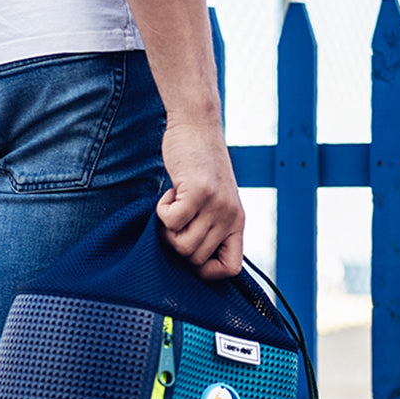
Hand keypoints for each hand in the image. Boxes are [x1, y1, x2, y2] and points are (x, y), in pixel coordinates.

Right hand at [156, 120, 244, 278]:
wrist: (197, 127)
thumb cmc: (200, 166)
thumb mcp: (216, 200)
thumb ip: (210, 225)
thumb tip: (187, 259)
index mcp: (237, 222)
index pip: (230, 268)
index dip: (206, 270)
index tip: (190, 252)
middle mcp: (231, 216)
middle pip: (196, 258)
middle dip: (177, 243)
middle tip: (175, 218)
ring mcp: (216, 205)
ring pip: (182, 244)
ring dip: (168, 228)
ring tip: (174, 204)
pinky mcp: (199, 192)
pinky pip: (172, 221)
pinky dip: (162, 211)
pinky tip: (170, 193)